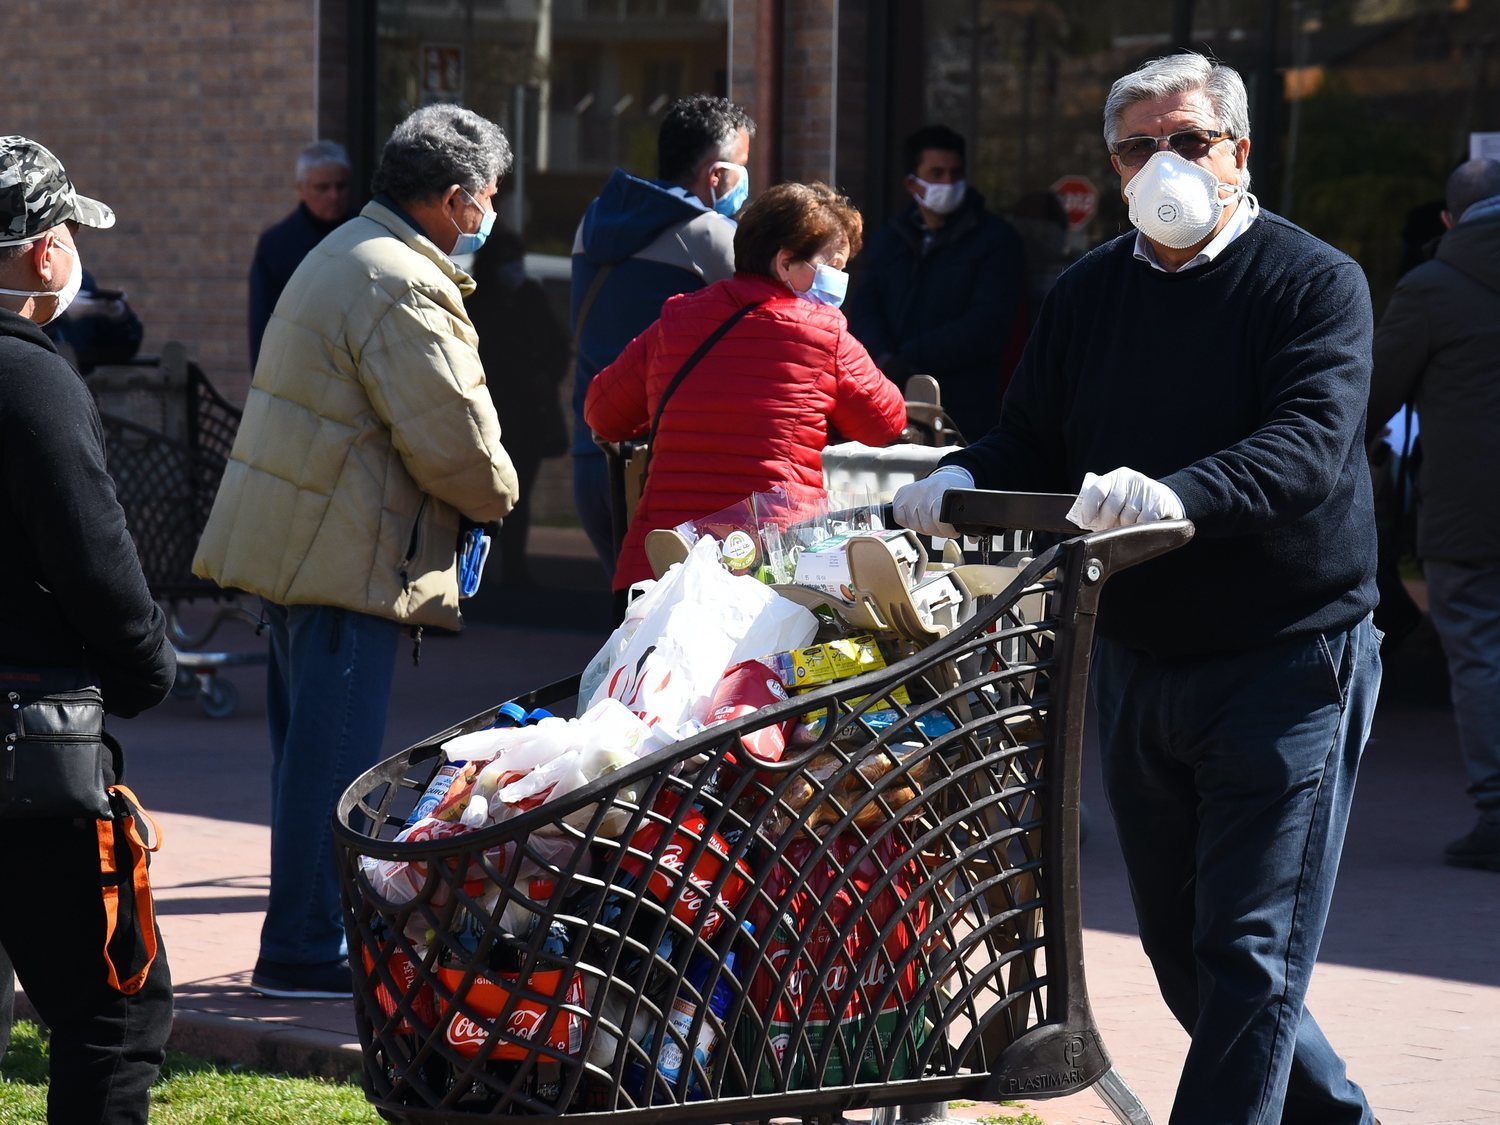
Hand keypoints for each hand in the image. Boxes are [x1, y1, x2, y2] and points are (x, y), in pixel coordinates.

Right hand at [892, 465, 974, 537]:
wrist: (947, 475)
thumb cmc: (956, 490)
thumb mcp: (967, 502)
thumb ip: (969, 522)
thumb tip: (972, 538)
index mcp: (942, 489)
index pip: (938, 515)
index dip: (946, 529)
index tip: (954, 532)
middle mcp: (924, 490)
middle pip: (926, 525)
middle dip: (937, 532)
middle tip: (945, 529)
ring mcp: (911, 493)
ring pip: (914, 524)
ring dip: (924, 528)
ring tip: (933, 523)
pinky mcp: (901, 495)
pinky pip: (900, 518)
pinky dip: (909, 522)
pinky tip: (919, 519)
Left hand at [1067, 467, 1183, 530]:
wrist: (1164, 498)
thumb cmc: (1131, 500)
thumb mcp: (1115, 495)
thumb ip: (1099, 502)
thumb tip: (1081, 519)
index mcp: (1115, 477)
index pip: (1097, 491)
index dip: (1089, 508)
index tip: (1086, 521)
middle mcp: (1130, 479)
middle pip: (1111, 507)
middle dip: (1107, 522)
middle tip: (1107, 528)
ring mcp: (1145, 489)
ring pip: (1127, 517)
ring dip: (1124, 526)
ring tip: (1126, 525)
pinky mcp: (1158, 501)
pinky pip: (1143, 521)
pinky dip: (1139, 527)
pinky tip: (1140, 524)